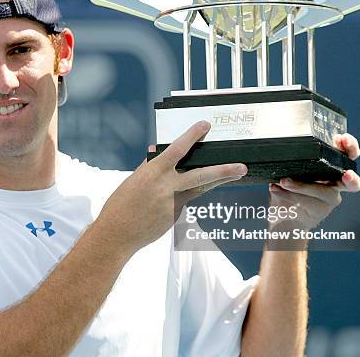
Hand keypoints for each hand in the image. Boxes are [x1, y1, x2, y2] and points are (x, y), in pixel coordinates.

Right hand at [99, 121, 247, 251]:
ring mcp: (173, 204)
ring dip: (219, 180)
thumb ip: (149, 165)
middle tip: (241, 166)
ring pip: (201, 188)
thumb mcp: (134, 180)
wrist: (117, 234)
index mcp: (153, 172)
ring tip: (236, 174)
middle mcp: (166, 187)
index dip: (192, 136)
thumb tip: (156, 151)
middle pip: (201, 175)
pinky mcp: (175, 216)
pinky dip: (186, 194)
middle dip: (224, 170)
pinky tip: (178, 195)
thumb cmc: (120, 205)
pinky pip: (185, 200)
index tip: (204, 125)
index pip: (177, 149)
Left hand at [267, 133, 359, 233]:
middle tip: (346, 175)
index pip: (348, 155)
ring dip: (301, 186)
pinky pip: (305, 203)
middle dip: (352, 177)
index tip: (342, 139)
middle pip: (352, 182)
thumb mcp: (292, 168)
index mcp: (333, 167)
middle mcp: (336, 185)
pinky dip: (287, 195)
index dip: (350, 147)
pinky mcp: (317, 212)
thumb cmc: (290, 184)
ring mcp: (328, 200)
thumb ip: (296, 159)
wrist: (284, 213)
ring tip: (283, 181)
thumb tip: (285, 147)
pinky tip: (275, 188)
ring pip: (322, 192)